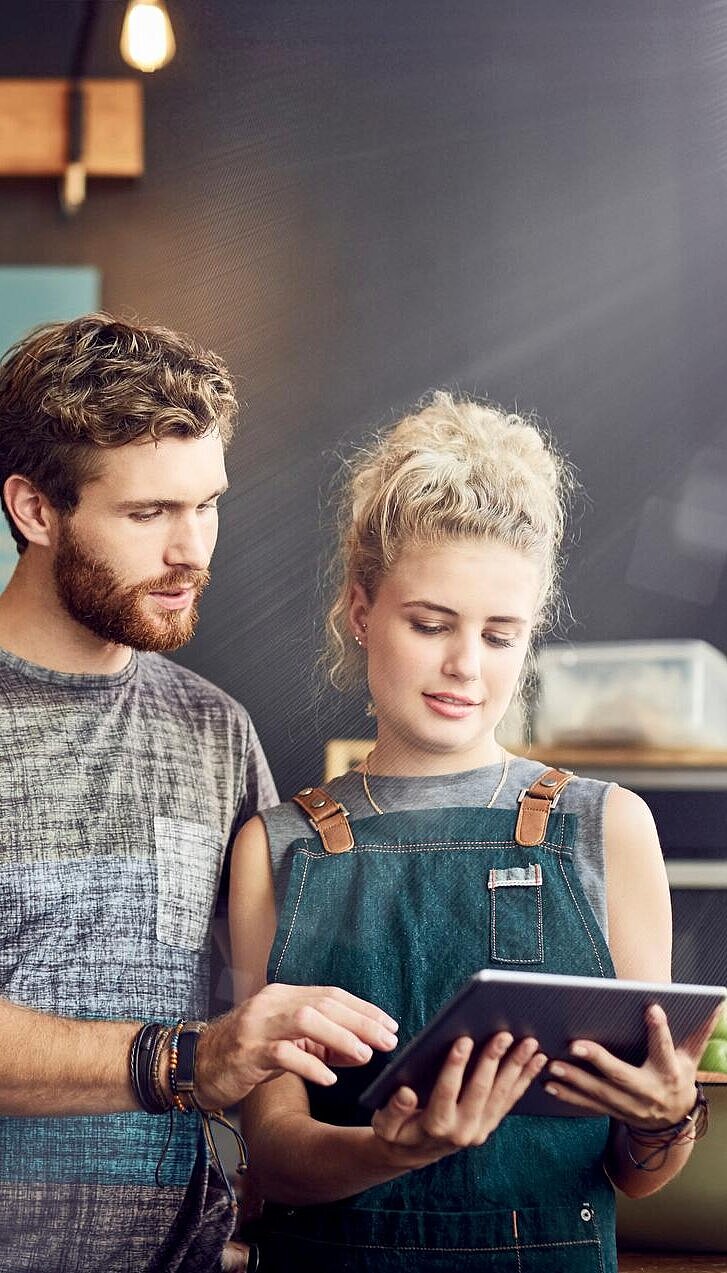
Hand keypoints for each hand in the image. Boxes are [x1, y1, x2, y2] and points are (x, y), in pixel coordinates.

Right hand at [194, 983, 398, 1108]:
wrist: (195, 1065)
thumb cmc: (246, 1054)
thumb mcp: (288, 1044)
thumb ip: (323, 1044)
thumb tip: (363, 1050)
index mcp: (283, 996)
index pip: (331, 995)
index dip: (363, 1009)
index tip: (390, 1025)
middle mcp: (271, 1003)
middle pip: (323, 1004)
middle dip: (360, 1022)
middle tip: (388, 1040)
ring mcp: (257, 1026)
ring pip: (305, 1020)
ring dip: (340, 1037)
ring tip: (364, 1055)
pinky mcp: (247, 1052)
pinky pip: (283, 1054)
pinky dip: (310, 1065)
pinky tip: (329, 1078)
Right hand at [371, 1033, 546, 1169]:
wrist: (413, 1154)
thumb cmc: (397, 1131)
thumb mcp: (385, 1124)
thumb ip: (394, 1110)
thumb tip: (405, 1092)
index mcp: (435, 1126)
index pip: (447, 1091)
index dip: (455, 1065)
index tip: (463, 1039)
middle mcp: (462, 1131)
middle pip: (481, 1091)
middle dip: (493, 1060)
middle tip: (504, 1035)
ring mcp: (480, 1129)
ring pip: (501, 1095)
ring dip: (517, 1068)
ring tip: (530, 1044)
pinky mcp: (490, 1125)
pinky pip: (509, 1100)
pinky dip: (524, 1079)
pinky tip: (537, 1060)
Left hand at [543, 1002, 721, 1129]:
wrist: (673, 1121)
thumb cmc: (678, 1076)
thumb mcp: (691, 1057)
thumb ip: (698, 1031)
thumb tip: (716, 1003)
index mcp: (669, 1073)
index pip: (665, 1050)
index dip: (660, 1030)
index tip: (652, 1009)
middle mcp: (647, 1091)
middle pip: (621, 1075)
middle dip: (598, 1060)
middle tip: (574, 1044)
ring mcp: (628, 1105)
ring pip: (599, 1092)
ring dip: (574, 1080)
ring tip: (552, 1065)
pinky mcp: (613, 1111)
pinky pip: (589, 1105)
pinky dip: (569, 1096)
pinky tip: (550, 1084)